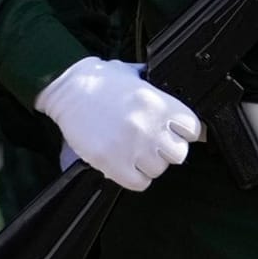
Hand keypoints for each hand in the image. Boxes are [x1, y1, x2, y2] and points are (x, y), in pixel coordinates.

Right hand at [33, 56, 199, 191]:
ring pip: (158, 170)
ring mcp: (130, 146)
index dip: (184, 132)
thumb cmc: (96, 81)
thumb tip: (171, 99)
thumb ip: (155, 89)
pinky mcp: (111, 162)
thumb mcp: (132, 75)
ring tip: (133, 151)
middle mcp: (147, 126)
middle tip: (152, 143)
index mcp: (157, 103)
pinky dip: (133, 176)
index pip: (192, 129)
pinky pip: (138, 182)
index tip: (176, 132)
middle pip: (178, 154)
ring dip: (147, 163)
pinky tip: (124, 163)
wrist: (65, 89)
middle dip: (166, 149)